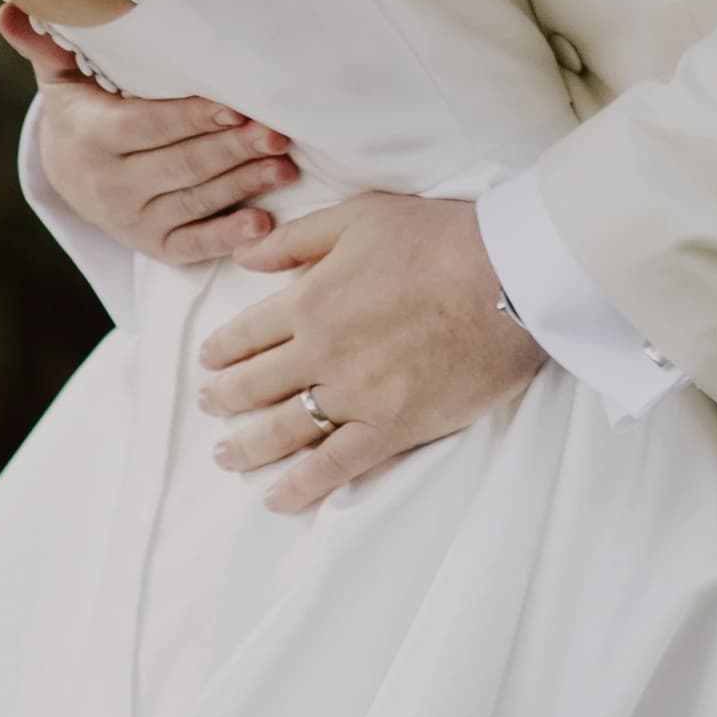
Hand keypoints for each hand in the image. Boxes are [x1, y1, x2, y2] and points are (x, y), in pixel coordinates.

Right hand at [1, 8, 299, 263]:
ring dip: (242, 185)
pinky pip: (192, 245)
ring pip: (193, 202)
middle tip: (277, 132)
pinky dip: (227, 237)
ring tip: (284, 166)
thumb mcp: (60, 76)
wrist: (67, 175)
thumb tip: (9, 6)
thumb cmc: (80, 109)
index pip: (147, 127)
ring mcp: (132, 220)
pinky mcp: (153, 246)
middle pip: (180, 165)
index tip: (235, 104)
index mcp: (91, 136)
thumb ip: (45, 44)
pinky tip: (261, 223)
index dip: (191, 118)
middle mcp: (110, 184)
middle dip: (231, 149)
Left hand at [196, 191, 544, 508]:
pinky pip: (336, 466)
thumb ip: (296, 240)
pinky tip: (277, 499)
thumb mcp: (358, 217)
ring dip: (248, 447)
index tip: (208, 361)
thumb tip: (245, 258)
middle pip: (255, 385)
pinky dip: (302, 486)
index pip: (247, 333)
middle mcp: (321, 353)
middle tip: (209, 406)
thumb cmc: (438, 238)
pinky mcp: (393, 427)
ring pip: (285, 430)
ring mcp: (356, 395)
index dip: (221, 350)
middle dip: (224, 398)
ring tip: (226, 456)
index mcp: (309, 300)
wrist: (507, 278)